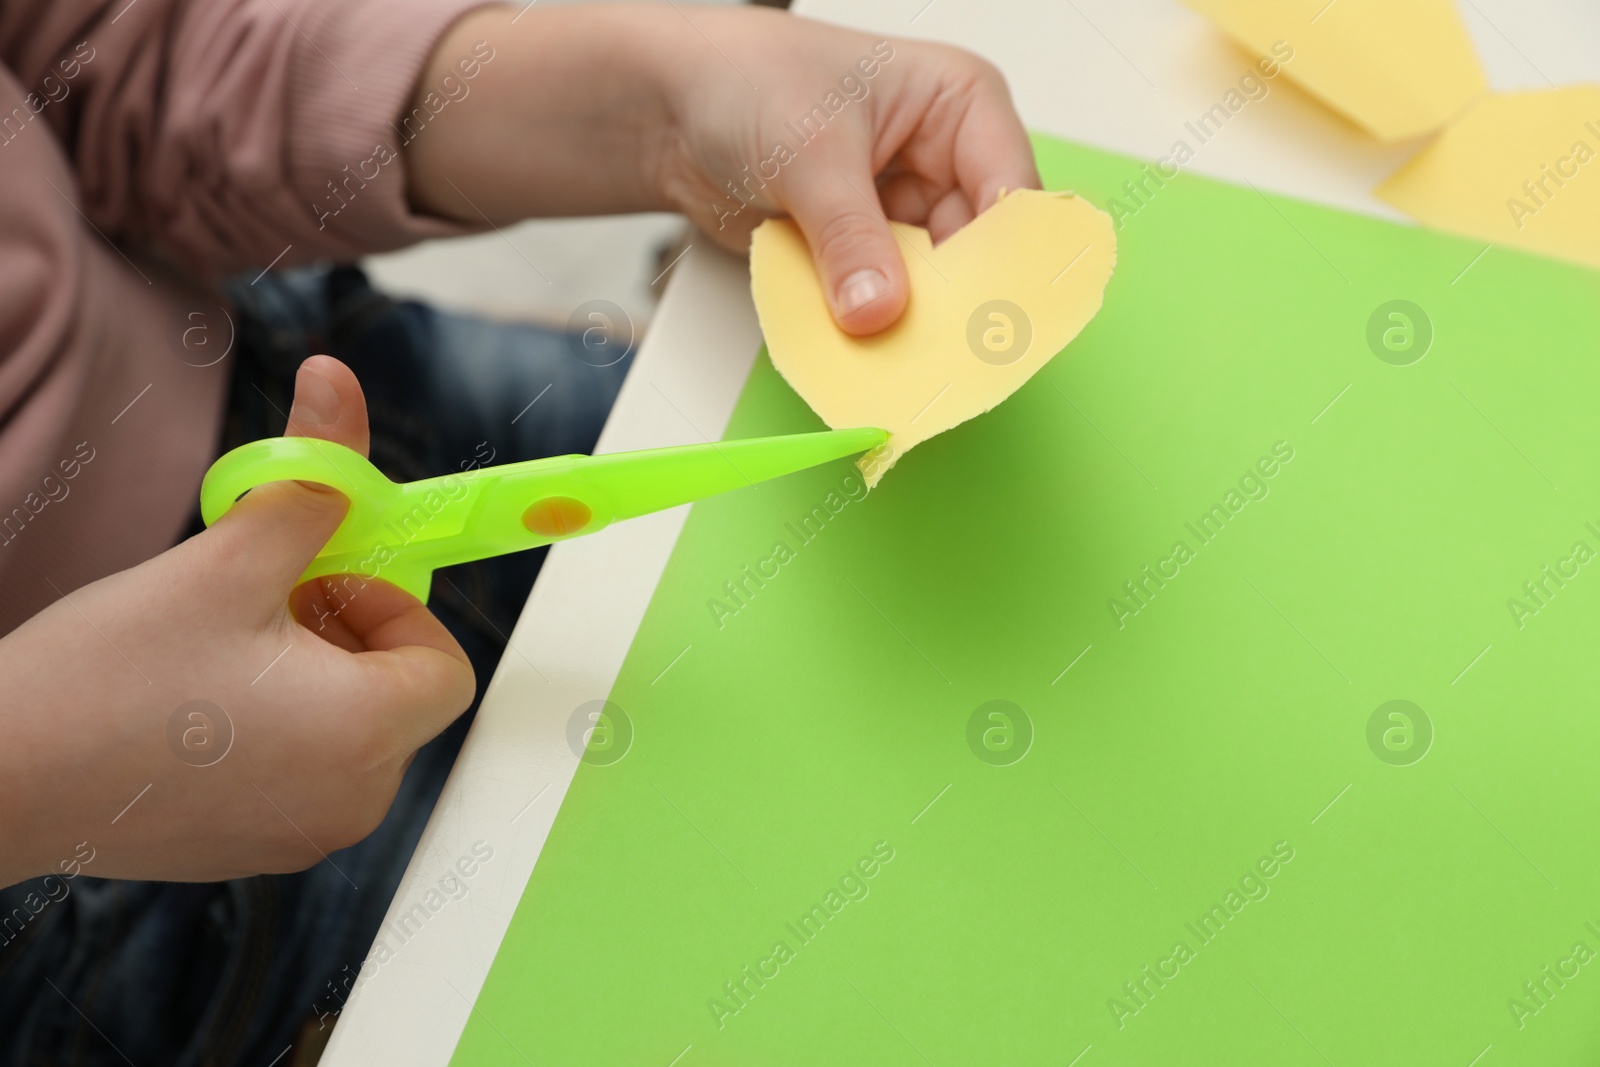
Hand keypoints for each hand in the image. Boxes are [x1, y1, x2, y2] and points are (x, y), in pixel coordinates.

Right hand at [0, 357, 473, 886]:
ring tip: (219, 647)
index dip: (393, 607)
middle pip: (399, 698)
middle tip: (262, 600)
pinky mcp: (248, 852)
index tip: (322, 581)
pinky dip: (275, 728)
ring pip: (349, 735)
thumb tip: (341, 391)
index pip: (445, 665)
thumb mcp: (227, 560)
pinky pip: (299, 775)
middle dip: (346, 634)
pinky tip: (193, 700)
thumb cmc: (107, 676)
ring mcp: (301, 838)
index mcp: (368, 736)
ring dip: (308, 676)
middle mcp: (353, 803)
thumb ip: (309, 482)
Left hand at [405, 5, 1038, 334]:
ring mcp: (907, 213)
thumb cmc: (747, 81)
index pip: (1012, 193)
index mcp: (961, 105)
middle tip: (940, 360)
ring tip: (897, 368)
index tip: (985, 319)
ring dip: (911, 328)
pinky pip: (885, 304)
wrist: (669, 110)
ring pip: (934, 290)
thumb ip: (851, 240)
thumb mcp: (811, 156)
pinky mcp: (867, 253)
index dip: (1005, 260)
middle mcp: (946, 161)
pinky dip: (871, 331)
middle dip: (954, 307)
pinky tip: (863, 358)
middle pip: (979, 254)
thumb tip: (879, 314)